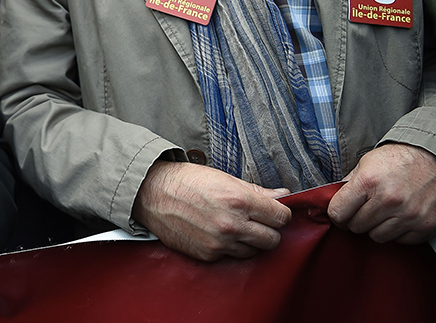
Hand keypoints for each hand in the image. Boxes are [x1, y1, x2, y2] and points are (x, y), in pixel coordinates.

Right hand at [132, 160, 291, 261]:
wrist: (152, 193)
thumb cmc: (186, 181)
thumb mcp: (224, 178)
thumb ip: (256, 191)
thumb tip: (283, 196)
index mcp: (239, 200)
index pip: (281, 217)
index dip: (279, 214)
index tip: (273, 212)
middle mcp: (232, 224)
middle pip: (272, 239)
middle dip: (268, 230)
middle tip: (257, 221)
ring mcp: (219, 243)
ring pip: (253, 251)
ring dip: (249, 241)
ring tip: (234, 226)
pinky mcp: (207, 255)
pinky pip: (231, 256)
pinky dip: (229, 247)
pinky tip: (217, 233)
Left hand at [327, 143, 435, 243]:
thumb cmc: (400, 159)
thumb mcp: (367, 162)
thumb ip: (349, 183)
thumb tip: (331, 201)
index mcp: (368, 181)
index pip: (338, 213)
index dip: (336, 215)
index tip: (341, 214)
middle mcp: (388, 200)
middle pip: (356, 227)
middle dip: (357, 220)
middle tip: (366, 209)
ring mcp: (409, 215)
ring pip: (377, 237)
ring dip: (377, 227)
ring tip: (384, 212)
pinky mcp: (426, 226)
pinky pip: (400, 241)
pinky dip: (398, 232)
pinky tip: (401, 217)